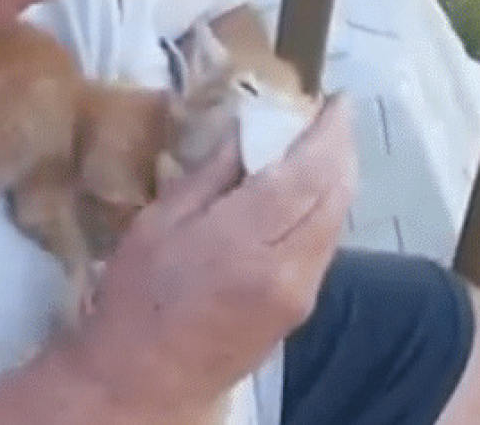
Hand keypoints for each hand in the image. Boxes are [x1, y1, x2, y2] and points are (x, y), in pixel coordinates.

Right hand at [67, 95, 356, 411]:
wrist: (145, 378)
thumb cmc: (137, 296)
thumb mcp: (158, 222)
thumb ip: (211, 175)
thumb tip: (247, 130)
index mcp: (242, 239)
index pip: (306, 173)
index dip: (329, 132)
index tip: (337, 101)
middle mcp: (286, 266)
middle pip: (335, 195)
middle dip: (342, 150)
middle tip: (334, 117)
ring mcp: (300, 292)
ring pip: (337, 221)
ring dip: (338, 179)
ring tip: (322, 148)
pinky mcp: (301, 309)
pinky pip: (326, 245)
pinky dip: (325, 210)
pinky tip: (308, 195)